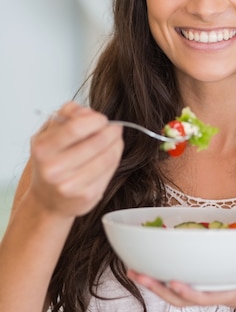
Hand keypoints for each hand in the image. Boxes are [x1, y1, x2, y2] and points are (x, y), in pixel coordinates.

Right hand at [28, 101, 123, 218]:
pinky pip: (110, 171)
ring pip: (108, 157)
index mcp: (43, 149)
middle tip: (114, 127)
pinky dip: (114, 159)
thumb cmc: (50, 162)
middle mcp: (54, 169)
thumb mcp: (48, 134)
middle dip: (111, 131)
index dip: (95, 120)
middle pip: (96, 142)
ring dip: (117, 143)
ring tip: (115, 139)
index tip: (101, 118)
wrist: (48, 200)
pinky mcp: (87, 195)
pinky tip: (110, 154)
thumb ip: (66, 115)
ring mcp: (71, 185)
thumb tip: (88, 112)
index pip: (75, 128)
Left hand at [127, 257, 235, 311]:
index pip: (205, 298)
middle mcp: (214, 294)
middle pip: (180, 298)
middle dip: (158, 289)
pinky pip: (180, 283)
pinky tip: (151, 265)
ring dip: (154, 284)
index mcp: (230, 295)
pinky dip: (163, 277)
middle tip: (136, 273)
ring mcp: (208, 291)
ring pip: (175, 294)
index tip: (173, 281)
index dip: (188, 292)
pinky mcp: (205, 285)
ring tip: (133, 270)